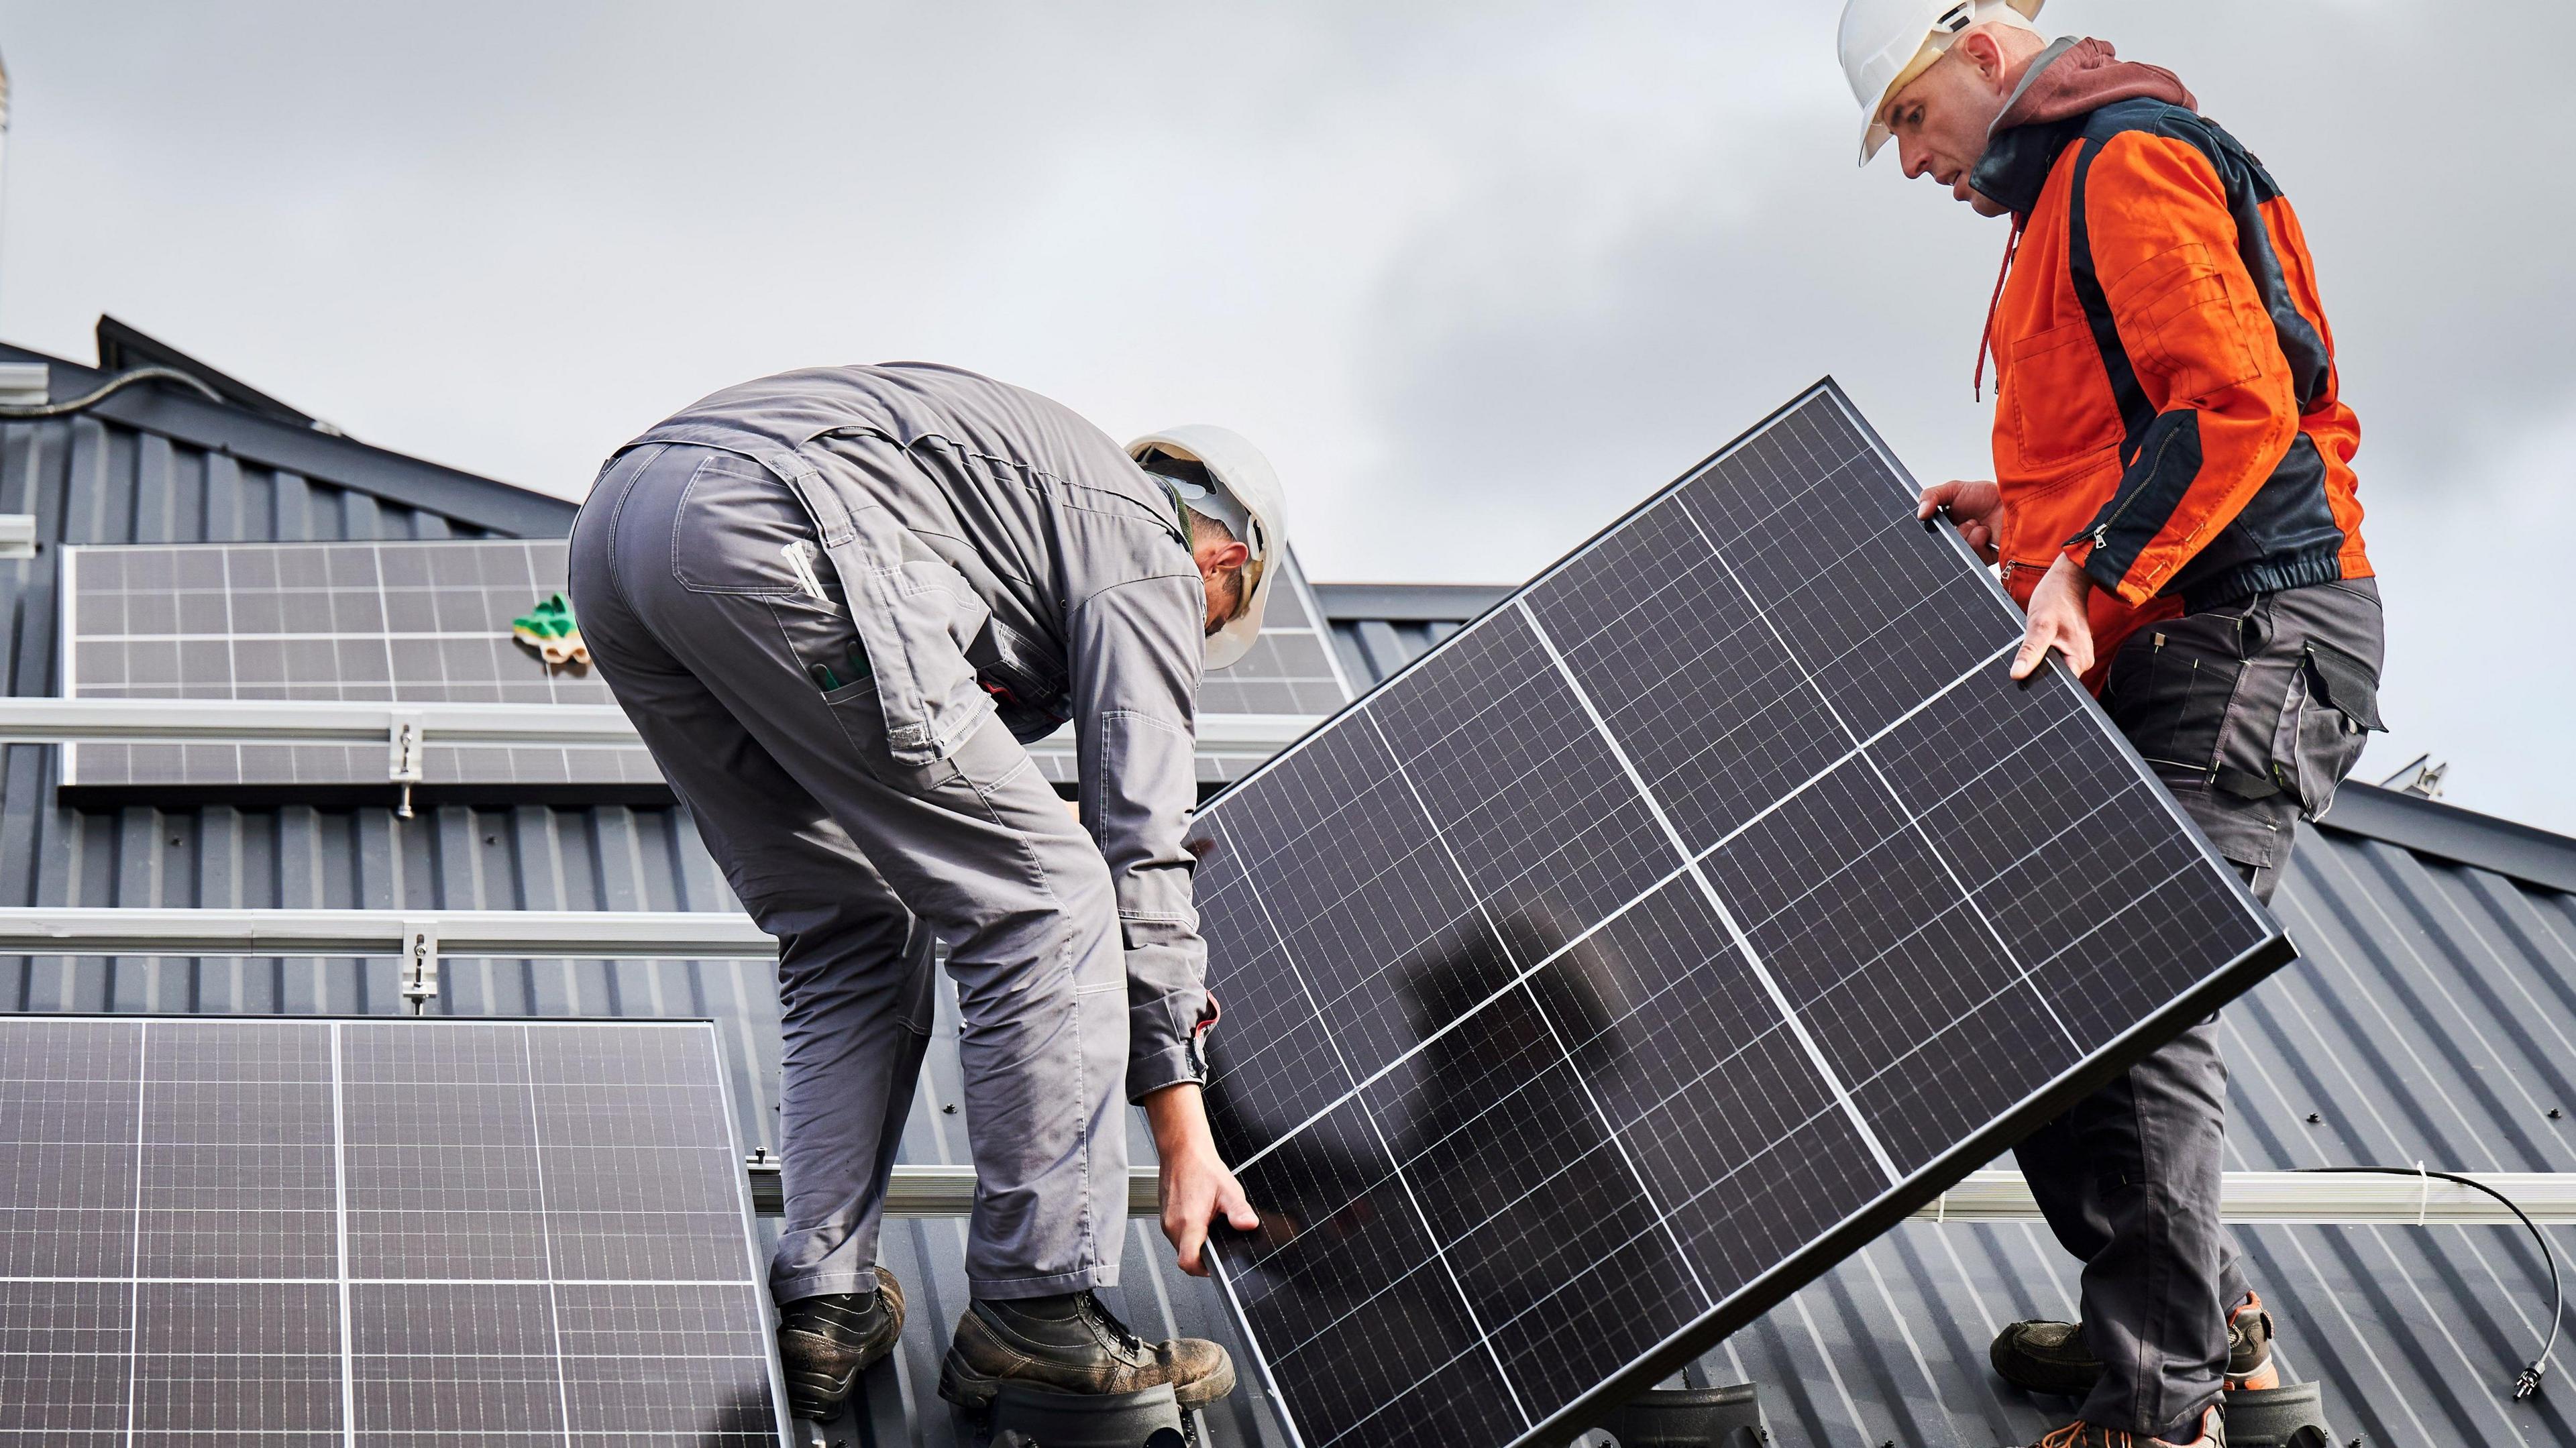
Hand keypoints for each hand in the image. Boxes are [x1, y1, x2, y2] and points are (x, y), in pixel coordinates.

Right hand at [1141, 1084, 1258, 1276]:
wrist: (1182, 1150)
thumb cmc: (1201, 1167)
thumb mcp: (1228, 1191)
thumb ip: (1239, 1211)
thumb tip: (1249, 1225)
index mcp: (1188, 1223)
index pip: (1188, 1263)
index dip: (1203, 1269)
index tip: (1217, 1265)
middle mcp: (1172, 1226)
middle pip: (1186, 1257)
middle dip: (1204, 1255)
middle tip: (1219, 1241)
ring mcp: (1166, 1223)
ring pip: (1181, 1247)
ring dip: (1197, 1243)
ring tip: (1210, 1226)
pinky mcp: (1164, 1218)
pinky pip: (1177, 1235)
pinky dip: (1190, 1234)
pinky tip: (1201, 1219)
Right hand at [1916, 480, 2003, 562]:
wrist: (2016, 503)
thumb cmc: (1988, 497)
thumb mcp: (1954, 489)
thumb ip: (1931, 496)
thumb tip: (1919, 513)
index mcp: (1944, 525)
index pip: (1927, 533)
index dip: (1926, 529)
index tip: (1927, 521)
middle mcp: (1954, 539)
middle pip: (1938, 545)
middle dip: (1946, 533)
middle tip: (1953, 523)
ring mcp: (1968, 550)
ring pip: (1954, 550)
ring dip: (1964, 533)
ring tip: (1976, 523)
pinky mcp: (1981, 559)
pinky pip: (1970, 556)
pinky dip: (1977, 541)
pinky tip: (1985, 533)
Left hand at [2011, 553, 2094, 680]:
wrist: (2067, 579)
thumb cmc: (2056, 597)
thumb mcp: (2040, 623)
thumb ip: (2031, 650)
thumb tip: (2017, 674)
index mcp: (2080, 660)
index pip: (2059, 687)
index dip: (2039, 688)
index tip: (2020, 688)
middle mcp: (2081, 661)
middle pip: (2054, 679)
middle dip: (2036, 677)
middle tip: (2015, 672)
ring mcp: (2075, 654)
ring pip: (2051, 669)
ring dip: (2036, 666)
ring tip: (2022, 660)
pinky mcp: (2067, 648)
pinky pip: (2052, 659)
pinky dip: (2039, 657)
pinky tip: (2028, 653)